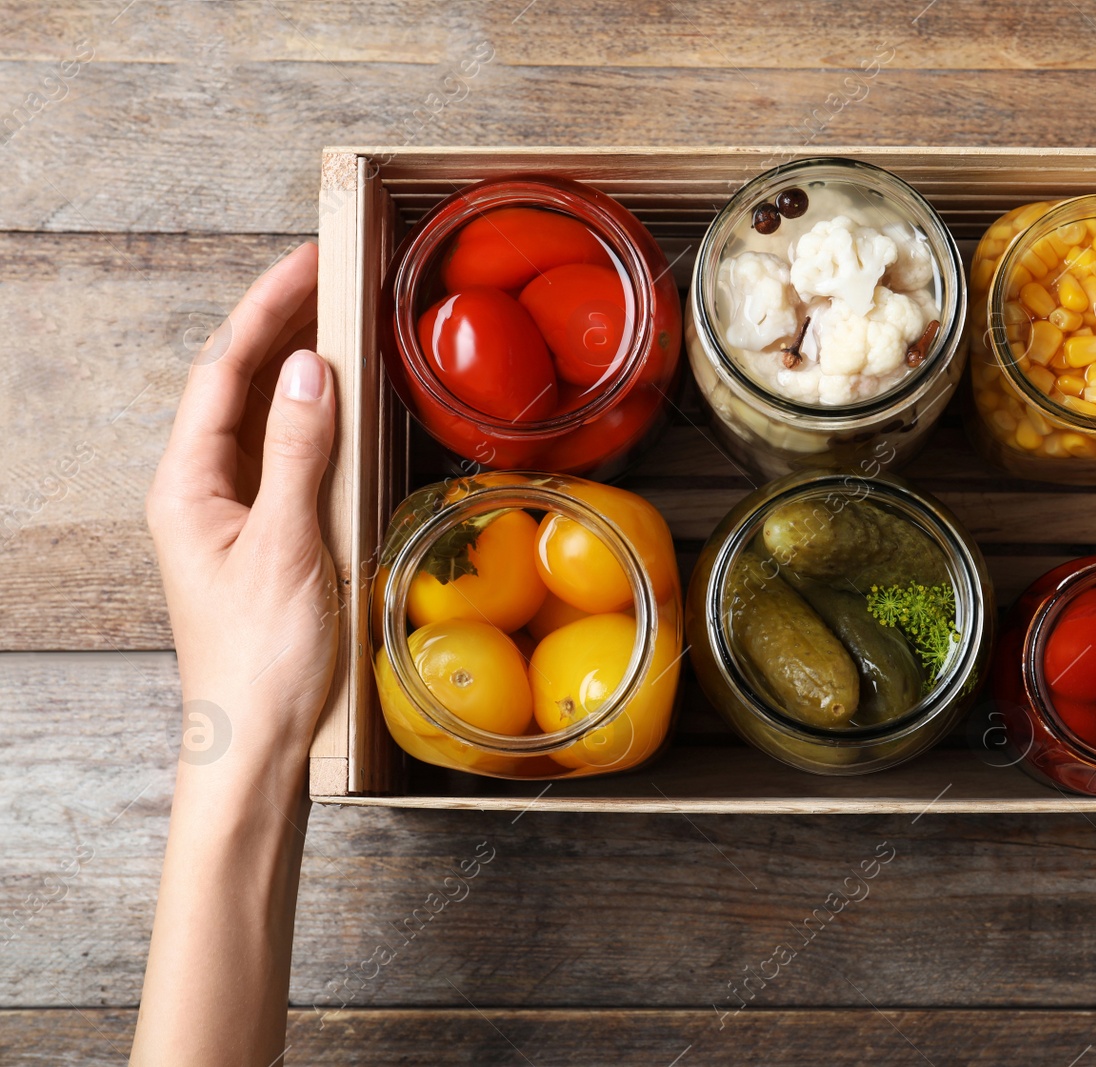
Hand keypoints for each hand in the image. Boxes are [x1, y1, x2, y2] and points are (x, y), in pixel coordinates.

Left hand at [146, 241, 338, 793]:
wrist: (260, 742)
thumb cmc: (262, 659)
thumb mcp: (286, 546)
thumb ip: (296, 453)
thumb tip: (308, 370)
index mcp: (187, 486)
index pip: (223, 372)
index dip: (266, 309)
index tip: (306, 260)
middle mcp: (200, 491)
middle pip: (237, 384)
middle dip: (281, 322)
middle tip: (331, 270)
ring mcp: (231, 513)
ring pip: (261, 416)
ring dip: (298, 363)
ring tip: (339, 314)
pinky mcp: (264, 536)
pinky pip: (284, 455)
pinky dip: (314, 416)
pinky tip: (341, 403)